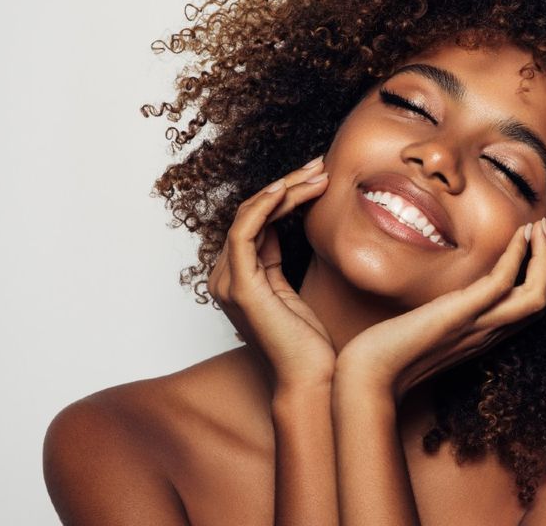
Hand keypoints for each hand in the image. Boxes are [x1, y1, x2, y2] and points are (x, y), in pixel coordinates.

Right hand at [208, 156, 334, 391]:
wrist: (312, 380)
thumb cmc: (308, 344)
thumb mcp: (292, 290)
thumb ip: (277, 260)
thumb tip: (282, 226)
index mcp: (238, 277)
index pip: (255, 221)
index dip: (284, 194)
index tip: (318, 176)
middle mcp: (225, 277)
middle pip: (250, 213)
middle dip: (287, 184)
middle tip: (320, 165)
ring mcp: (228, 282)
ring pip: (248, 216)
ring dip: (284, 189)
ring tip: (318, 174)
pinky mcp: (240, 287)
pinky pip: (245, 232)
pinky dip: (265, 206)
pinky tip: (290, 190)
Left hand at [336, 214, 545, 402]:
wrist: (372, 374)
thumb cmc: (394, 349)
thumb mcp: (435, 326)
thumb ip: (453, 312)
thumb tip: (453, 294)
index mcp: (488, 333)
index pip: (534, 302)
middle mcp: (491, 332)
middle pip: (545, 297)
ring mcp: (478, 325)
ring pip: (537, 295)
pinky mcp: (460, 315)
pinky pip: (501, 286)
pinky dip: (516, 258)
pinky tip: (520, 234)